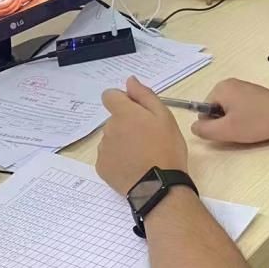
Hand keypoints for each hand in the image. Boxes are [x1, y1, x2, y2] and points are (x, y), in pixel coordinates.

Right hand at [0, 0, 19, 20]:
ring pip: (11, 11)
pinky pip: (10, 13)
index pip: (4, 4)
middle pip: (9, 8)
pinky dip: (15, 9)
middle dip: (16, 2)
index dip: (10, 0)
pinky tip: (18, 4)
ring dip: (16, 5)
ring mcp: (0, 14)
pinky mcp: (1, 15)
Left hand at [97, 77, 188, 195]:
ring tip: (142, 155)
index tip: (137, 111)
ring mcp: (103, 149)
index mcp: (123, 113)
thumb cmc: (166, 148)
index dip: (122, 100)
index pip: (109, 95)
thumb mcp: (164, 117)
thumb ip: (144, 96)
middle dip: (127, 124)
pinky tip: (134, 166)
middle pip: (114, 119)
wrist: (159, 186)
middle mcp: (108, 128)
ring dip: (123, 141)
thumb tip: (130, 81)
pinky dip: (118, 159)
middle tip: (148, 138)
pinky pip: (108, 156)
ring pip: (112, 138)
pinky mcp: (102, 167)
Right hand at [190, 79, 268, 143]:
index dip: (213, 124)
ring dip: (235, 121)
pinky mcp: (253, 94)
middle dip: (224, 122)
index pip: (203, 110)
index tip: (229, 128)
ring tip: (250, 126)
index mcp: (220, 88)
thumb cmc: (258, 122)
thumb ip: (204, 129)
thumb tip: (194, 126)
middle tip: (240, 129)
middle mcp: (230, 83)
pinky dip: (245, 117)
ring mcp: (243, 87)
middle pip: (215, 109)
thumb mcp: (226, 130)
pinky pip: (240, 108)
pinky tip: (256, 122)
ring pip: (228, 110)